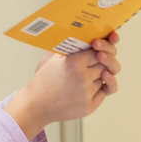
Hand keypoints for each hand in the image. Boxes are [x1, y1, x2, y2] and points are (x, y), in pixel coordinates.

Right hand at [7, 32, 122, 137]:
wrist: (35, 106)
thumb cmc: (42, 80)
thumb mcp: (52, 58)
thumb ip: (69, 47)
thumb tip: (84, 35)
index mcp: (74, 63)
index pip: (98, 50)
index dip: (99, 48)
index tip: (97, 48)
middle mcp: (83, 77)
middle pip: (105, 64)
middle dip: (102, 60)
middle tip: (98, 59)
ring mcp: (87, 93)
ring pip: (105, 77)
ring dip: (99, 74)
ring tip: (88, 74)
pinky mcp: (89, 106)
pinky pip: (105, 91)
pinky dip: (102, 87)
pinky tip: (96, 83)